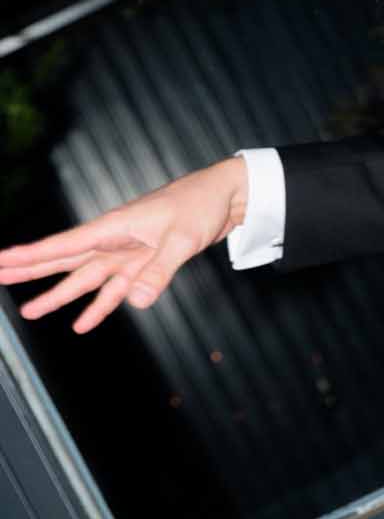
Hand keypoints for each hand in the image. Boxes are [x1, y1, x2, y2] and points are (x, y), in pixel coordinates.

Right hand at [0, 157, 247, 332]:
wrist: (225, 197)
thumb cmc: (201, 205)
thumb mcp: (182, 238)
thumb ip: (159, 270)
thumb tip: (137, 301)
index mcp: (115, 227)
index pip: (64, 245)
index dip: (31, 255)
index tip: (1, 261)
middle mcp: (115, 239)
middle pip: (65, 260)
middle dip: (30, 270)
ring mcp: (128, 252)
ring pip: (85, 277)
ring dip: (60, 295)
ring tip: (30, 311)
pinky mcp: (144, 262)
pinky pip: (115, 288)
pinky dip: (101, 305)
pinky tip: (83, 322)